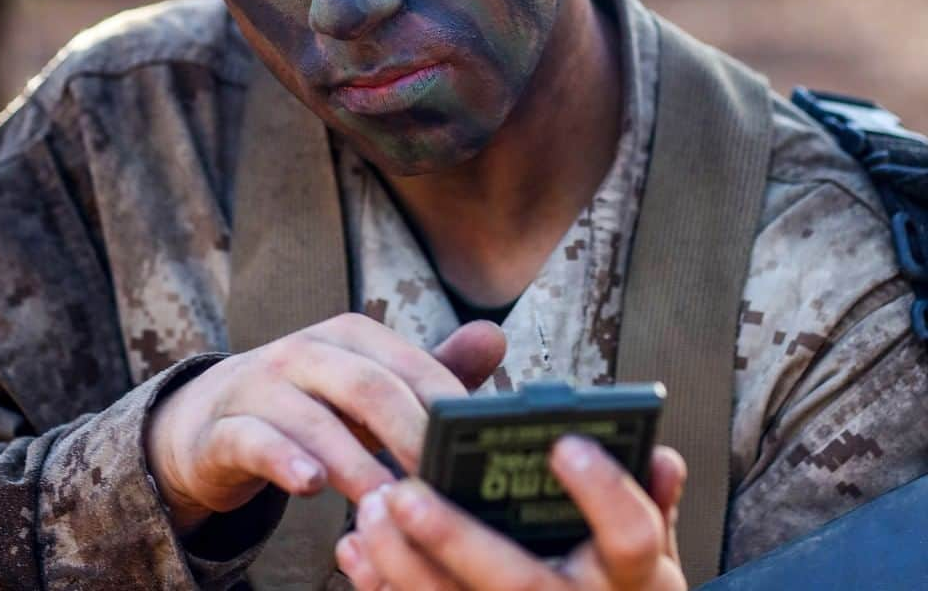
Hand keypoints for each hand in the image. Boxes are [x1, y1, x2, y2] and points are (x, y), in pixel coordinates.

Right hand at [145, 314, 505, 532]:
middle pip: (368, 387)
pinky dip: (285, 461)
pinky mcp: (225, 429)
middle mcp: (305, 351)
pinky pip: (256, 441)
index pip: (409, 363)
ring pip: (315, 419)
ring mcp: (261, 387)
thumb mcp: (367, 386)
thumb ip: (426, 370)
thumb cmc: (308, 404)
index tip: (474, 447)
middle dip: (409, 435)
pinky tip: (312, 486)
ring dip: (356, 464)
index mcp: (348, 336)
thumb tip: (495, 336)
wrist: (207, 420)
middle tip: (442, 484)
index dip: (444, 403)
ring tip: (388, 504)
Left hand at [337, 440, 686, 590]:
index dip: (603, 491)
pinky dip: (385, 590)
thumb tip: (661, 454)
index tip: (566, 442)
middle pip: (518, 581)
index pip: (630, 534)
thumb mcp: (652, 557)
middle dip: (455, 539)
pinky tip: (355, 550)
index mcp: (632, 578)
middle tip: (406, 491)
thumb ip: (649, 503)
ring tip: (371, 510)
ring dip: (404, 565)